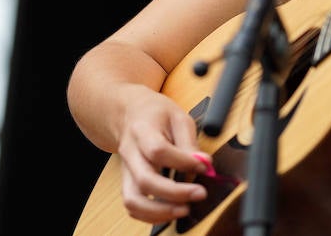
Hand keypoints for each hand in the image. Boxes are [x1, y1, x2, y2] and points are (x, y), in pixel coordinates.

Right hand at [115, 87, 208, 222]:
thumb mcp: (177, 117)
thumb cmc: (154, 114)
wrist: (129, 114)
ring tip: (184, 210)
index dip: (182, 162)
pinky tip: (170, 211)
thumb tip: (204, 164)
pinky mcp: (128, 183)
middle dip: (174, 194)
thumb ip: (189, 142)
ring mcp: (126, 171)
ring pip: (134, 200)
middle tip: (199, 194)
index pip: (158, 150)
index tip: (203, 166)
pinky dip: (151, 216)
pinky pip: (133, 207)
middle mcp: (130, 153)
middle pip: (145, 180)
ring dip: (160, 212)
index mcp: (143, 131)